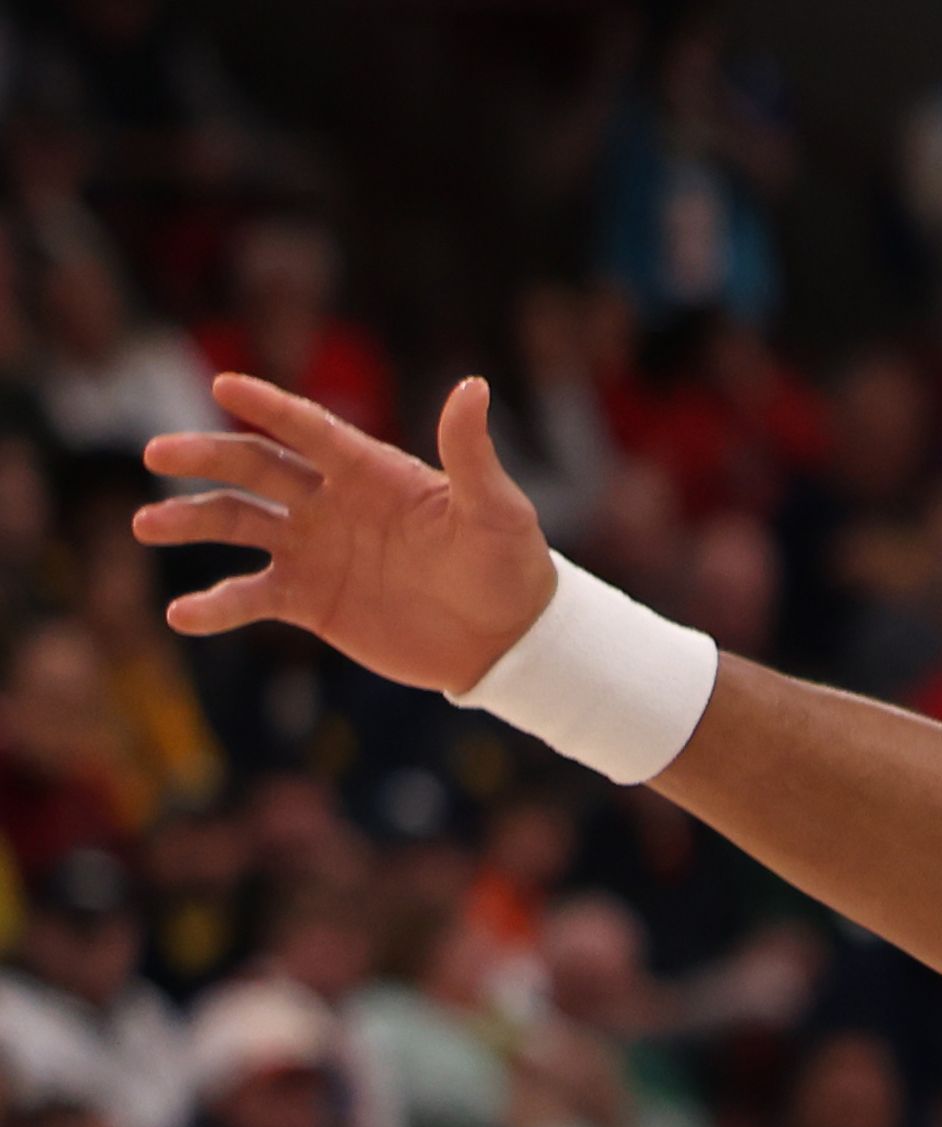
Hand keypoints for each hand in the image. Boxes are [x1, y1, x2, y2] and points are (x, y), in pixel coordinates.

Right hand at [135, 374, 562, 691]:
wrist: (507, 640)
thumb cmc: (509, 566)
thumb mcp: (496, 511)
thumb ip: (471, 454)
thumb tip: (473, 385)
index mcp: (369, 470)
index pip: (308, 428)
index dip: (269, 405)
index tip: (223, 384)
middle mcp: (330, 502)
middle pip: (253, 468)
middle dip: (203, 457)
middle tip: (156, 454)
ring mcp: (314, 549)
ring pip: (237, 526)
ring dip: (189, 522)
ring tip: (146, 526)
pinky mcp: (309, 600)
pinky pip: (251, 597)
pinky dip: (217, 605)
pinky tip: (182, 615)